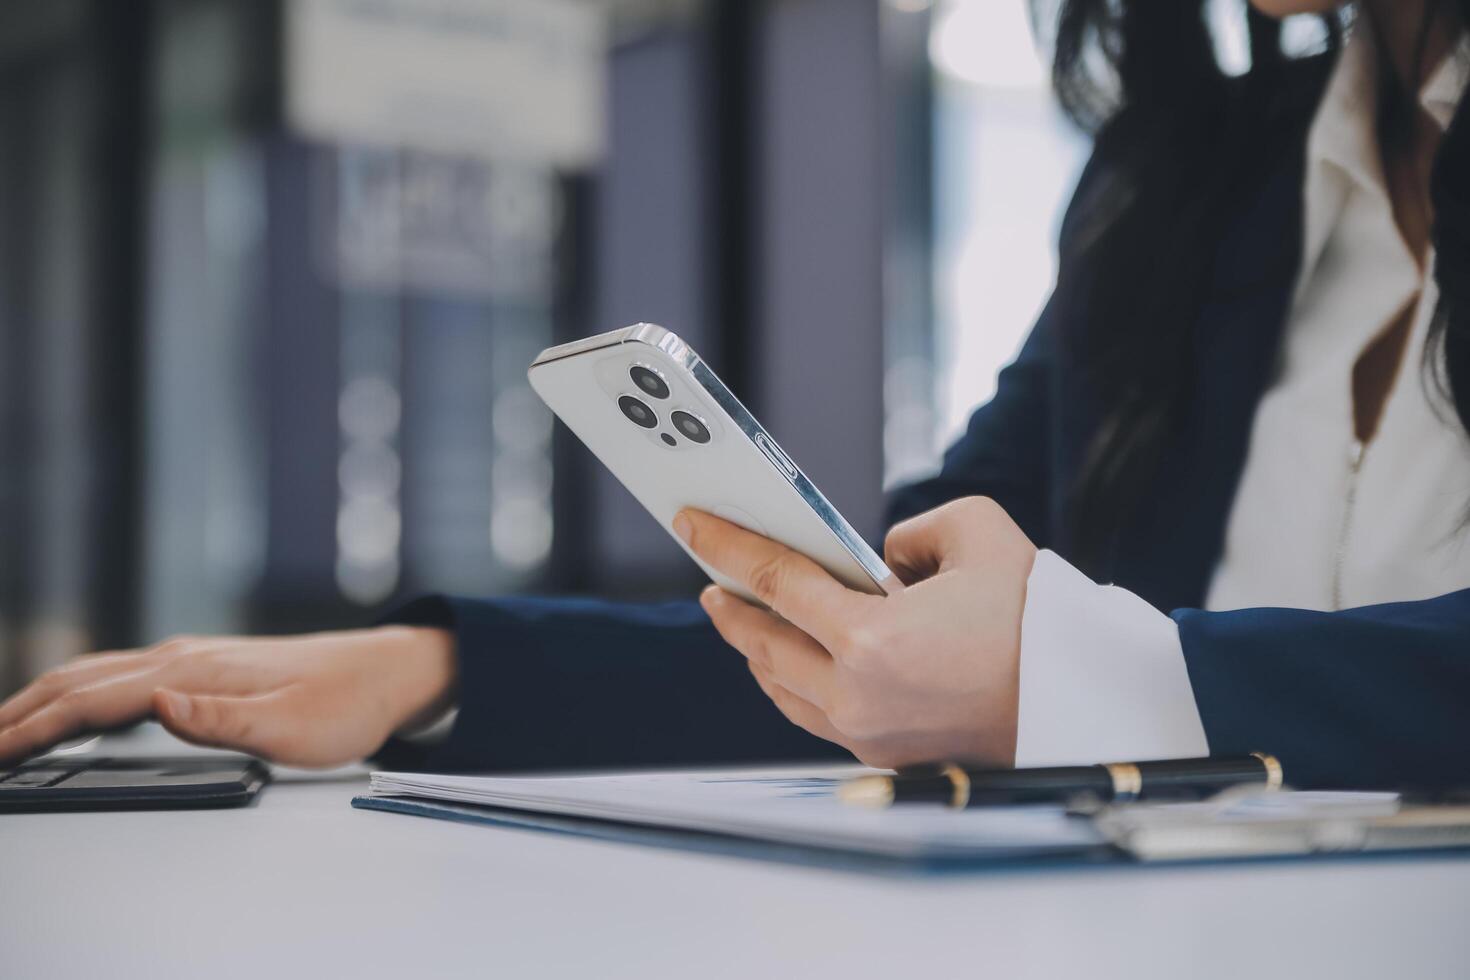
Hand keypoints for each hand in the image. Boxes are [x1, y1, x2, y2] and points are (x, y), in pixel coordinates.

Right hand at [0, 627, 455, 766]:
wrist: (388, 670)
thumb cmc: (348, 702)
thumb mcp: (295, 727)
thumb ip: (224, 720)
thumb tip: (159, 706)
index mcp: (195, 673)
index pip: (93, 701)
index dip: (33, 729)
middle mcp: (184, 657)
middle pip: (78, 681)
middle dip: (19, 713)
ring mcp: (191, 658)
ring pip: (93, 673)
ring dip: (41, 700)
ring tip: (5, 730)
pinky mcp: (202, 667)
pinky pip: (118, 676)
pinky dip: (75, 692)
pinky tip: (69, 709)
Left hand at [677, 496, 1035, 769]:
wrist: (1083, 703)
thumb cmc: (1035, 618)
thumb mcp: (975, 532)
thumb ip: (911, 532)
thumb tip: (880, 563)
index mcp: (871, 641)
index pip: (776, 583)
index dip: (726, 547)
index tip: (692, 524)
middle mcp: (857, 696)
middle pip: (763, 644)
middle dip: (729, 604)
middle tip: (709, 572)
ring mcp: (867, 734)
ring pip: (781, 687)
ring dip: (754, 648)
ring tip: (741, 614)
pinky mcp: (883, 755)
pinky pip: (813, 713)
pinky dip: (789, 680)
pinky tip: (788, 659)